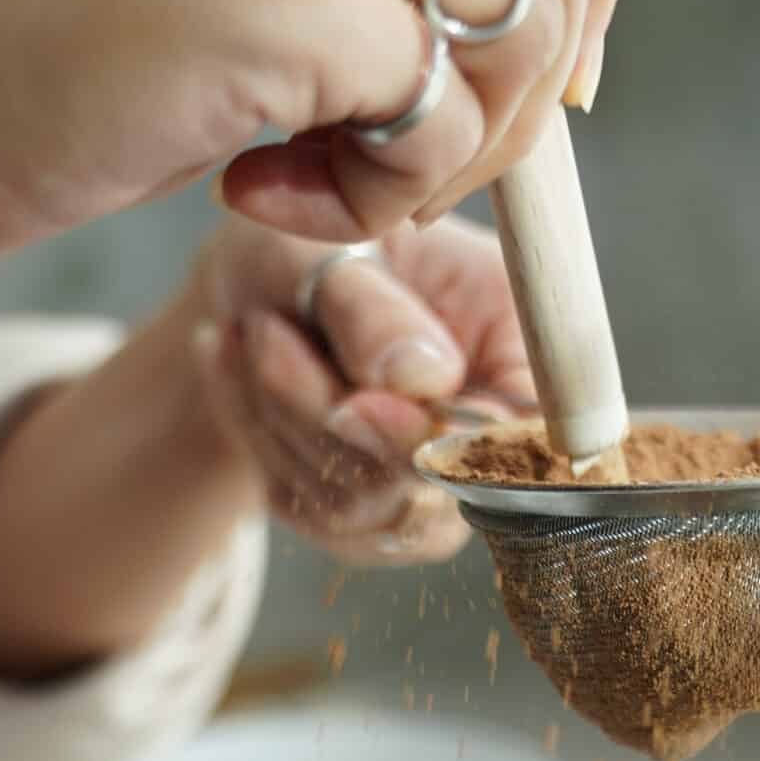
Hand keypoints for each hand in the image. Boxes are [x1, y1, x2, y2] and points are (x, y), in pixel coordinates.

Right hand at [0, 0, 619, 274]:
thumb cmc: (46, 22)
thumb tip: (551, 17)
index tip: (533, 78)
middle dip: (533, 83)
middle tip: (418, 154)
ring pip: (522, 25)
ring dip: (458, 149)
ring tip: (336, 176)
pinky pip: (436, 118)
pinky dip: (378, 198)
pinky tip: (259, 189)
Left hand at [189, 214, 535, 564]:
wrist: (254, 284)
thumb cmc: (308, 244)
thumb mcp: (331, 247)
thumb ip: (374, 312)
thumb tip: (419, 379)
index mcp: (516, 343)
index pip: (524, 431)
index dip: (456, 442)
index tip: (360, 404)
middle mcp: (486, 428)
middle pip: (432, 483)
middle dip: (329, 412)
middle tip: (263, 330)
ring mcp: (428, 484)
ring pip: (359, 502)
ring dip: (283, 418)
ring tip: (249, 330)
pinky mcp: (366, 517)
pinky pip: (309, 505)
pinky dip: (260, 436)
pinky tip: (234, 365)